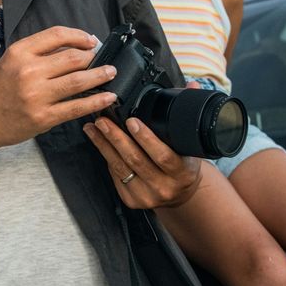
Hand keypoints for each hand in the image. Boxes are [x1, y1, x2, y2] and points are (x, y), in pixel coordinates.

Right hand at [0, 26, 118, 150]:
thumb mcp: (12, 61)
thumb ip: (39, 52)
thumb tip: (76, 47)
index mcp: (20, 53)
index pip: (57, 35)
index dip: (79, 36)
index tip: (92, 41)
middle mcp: (28, 71)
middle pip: (72, 58)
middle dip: (94, 57)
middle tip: (105, 58)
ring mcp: (37, 96)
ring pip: (79, 81)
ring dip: (100, 75)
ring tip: (111, 72)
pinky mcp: (43, 117)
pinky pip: (76, 107)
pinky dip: (96, 101)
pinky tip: (108, 97)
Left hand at [83, 116, 201, 208]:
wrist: (181, 194)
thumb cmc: (184, 163)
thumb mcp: (191, 144)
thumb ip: (187, 115)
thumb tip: (192, 85)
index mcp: (183, 172)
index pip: (163, 155)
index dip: (146, 138)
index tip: (132, 121)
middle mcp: (165, 187)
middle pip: (136, 160)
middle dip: (116, 138)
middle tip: (102, 119)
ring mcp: (147, 196)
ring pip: (121, 167)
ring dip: (104, 144)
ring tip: (93, 126)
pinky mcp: (132, 200)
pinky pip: (115, 175)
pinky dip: (105, 156)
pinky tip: (97, 141)